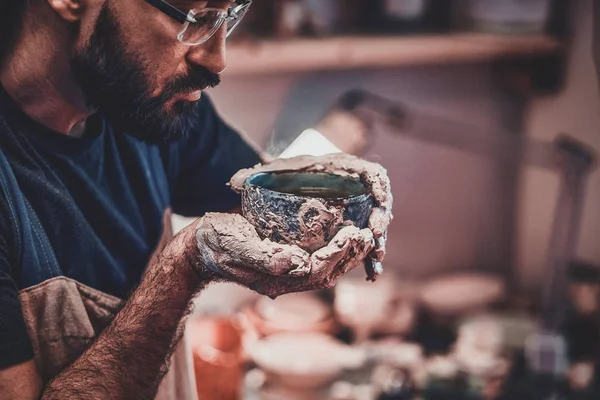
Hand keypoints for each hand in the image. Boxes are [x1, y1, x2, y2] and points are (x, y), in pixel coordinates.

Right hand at [194, 213, 374, 297]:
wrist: (199, 249)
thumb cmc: (215, 244)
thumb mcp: (236, 246)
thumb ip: (264, 257)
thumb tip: (295, 262)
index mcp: (275, 278)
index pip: (316, 271)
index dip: (338, 255)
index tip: (354, 236)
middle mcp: (284, 278)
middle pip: (326, 273)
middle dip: (349, 256)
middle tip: (368, 235)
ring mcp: (284, 271)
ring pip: (324, 267)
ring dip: (346, 254)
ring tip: (363, 236)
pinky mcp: (283, 260)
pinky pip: (315, 259)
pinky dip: (332, 249)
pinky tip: (342, 235)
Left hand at [230, 153, 392, 280]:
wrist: (286, 188)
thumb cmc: (281, 179)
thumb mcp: (269, 174)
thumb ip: (253, 176)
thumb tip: (233, 182)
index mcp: (341, 169)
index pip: (369, 171)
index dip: (378, 182)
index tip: (380, 197)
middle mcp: (355, 187)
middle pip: (378, 200)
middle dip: (381, 216)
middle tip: (375, 232)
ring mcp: (358, 207)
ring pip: (376, 224)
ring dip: (379, 239)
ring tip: (377, 257)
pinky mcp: (355, 225)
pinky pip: (366, 241)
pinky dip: (370, 255)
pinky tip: (374, 272)